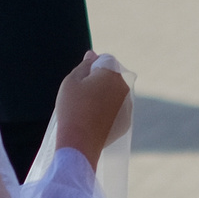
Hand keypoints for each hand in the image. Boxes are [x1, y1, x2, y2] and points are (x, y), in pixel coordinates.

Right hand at [54, 51, 131, 168]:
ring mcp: (127, 106)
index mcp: (113, 74)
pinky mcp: (125, 122)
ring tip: (86, 109)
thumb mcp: (71, 81)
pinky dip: (107, 111)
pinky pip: (116, 110)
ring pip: (114, 94)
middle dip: (99, 82)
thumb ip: (84, 65)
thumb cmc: (72, 108)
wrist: (80, 142)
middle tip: (81, 96)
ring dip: (104, 96)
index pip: (105, 60)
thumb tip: (92, 54)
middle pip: (111, 77)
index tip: (80, 81)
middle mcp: (125, 88)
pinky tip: (93, 120)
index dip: (91, 68)